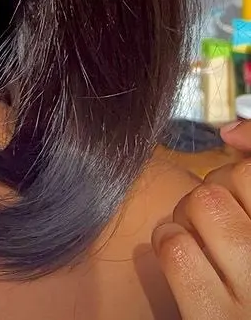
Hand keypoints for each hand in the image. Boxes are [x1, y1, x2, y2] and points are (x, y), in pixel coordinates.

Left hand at [151, 119, 250, 317]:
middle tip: (216, 227)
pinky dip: (169, 245)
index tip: (233, 176)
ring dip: (185, 220)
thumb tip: (230, 130)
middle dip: (210, 197)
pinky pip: (177, 247)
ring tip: (196, 243)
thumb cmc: (244, 282)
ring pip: (202, 204)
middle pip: (225, 185)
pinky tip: (179, 263)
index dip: (242, 162)